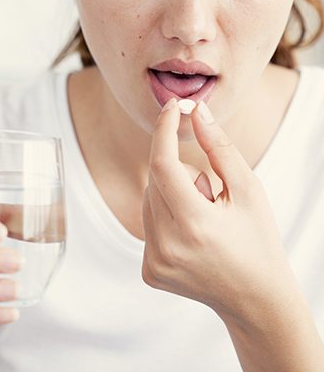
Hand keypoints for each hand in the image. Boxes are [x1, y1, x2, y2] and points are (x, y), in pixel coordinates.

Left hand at [142, 98, 297, 321]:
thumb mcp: (248, 189)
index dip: (164, 130)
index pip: (162, 164)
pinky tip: (192, 236)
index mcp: (194, 225)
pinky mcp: (149, 271)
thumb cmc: (258, 239)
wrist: (255, 298)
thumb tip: (196, 112)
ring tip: (203, 219)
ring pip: (149, 200)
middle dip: (180, 173)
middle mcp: (167, 246)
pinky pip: (147, 224)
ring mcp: (154, 262)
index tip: (172, 107)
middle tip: (210, 195)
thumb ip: (219, 148)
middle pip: (155, 180)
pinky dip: (166, 217)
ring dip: (172, 195)